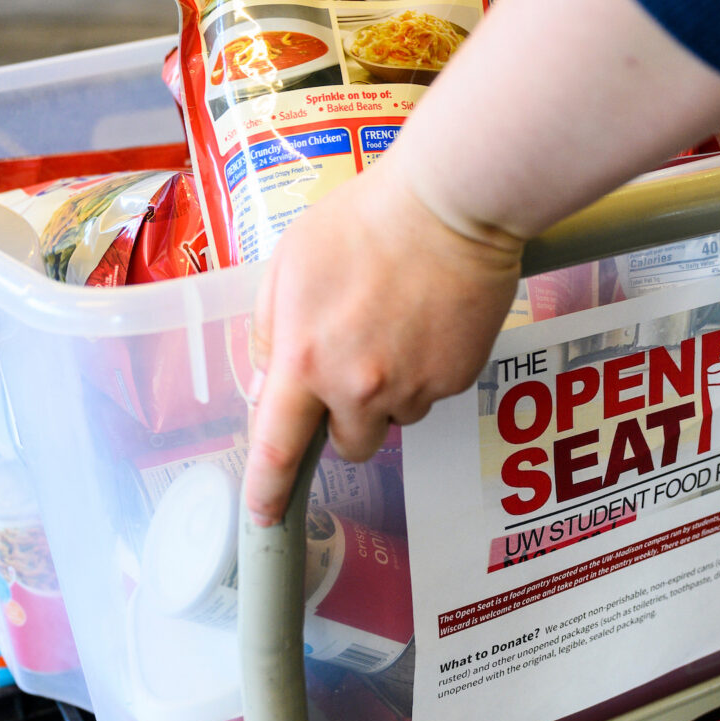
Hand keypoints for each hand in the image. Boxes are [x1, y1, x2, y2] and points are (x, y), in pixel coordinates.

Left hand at [242, 156, 522, 525]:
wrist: (451, 206)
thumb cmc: (365, 221)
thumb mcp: (289, 264)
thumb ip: (270, 330)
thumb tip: (267, 382)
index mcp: (305, 360)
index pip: (277, 448)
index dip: (267, 490)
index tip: (263, 514)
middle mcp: (359, 386)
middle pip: (350, 446)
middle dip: (347, 421)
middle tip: (355, 368)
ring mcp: (413, 386)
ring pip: (396, 418)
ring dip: (391, 392)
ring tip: (398, 327)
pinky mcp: (456, 378)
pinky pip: (433, 392)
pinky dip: (428, 369)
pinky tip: (428, 321)